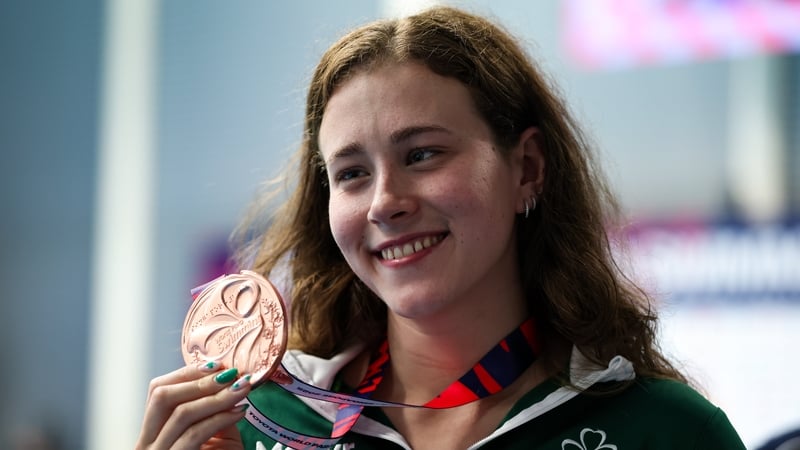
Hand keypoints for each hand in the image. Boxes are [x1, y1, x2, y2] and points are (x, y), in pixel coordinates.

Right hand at [136, 362, 251, 449]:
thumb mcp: (213, 437)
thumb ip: (213, 412)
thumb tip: (229, 381)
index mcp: (152, 435)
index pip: (157, 391)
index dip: (187, 373)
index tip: (217, 364)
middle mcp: (146, 446)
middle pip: (161, 396)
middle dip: (199, 380)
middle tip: (231, 374)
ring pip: (180, 414)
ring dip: (216, 397)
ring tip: (243, 388)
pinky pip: (194, 435)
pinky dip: (218, 418)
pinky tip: (240, 411)